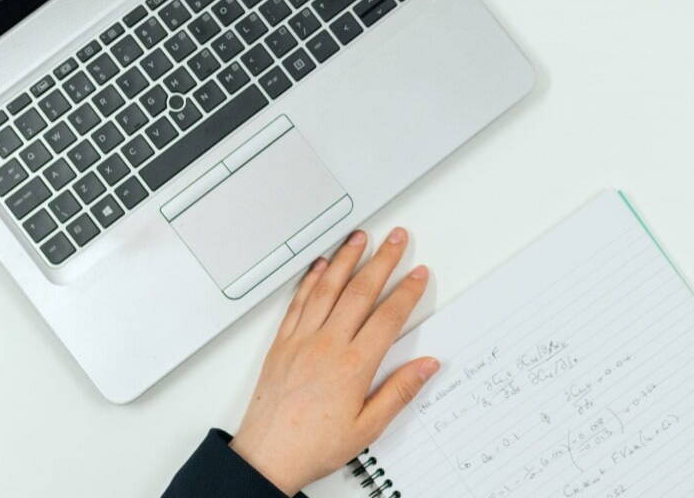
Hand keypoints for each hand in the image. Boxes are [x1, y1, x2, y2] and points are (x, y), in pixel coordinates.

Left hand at [229, 228, 440, 494]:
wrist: (268, 456)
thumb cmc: (313, 445)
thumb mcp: (368, 428)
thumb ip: (399, 392)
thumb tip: (426, 367)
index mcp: (353, 366)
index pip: (387, 317)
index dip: (406, 291)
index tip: (417, 274)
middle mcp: (327, 346)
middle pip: (360, 291)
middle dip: (382, 260)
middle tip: (396, 238)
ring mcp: (301, 340)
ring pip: (327, 288)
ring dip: (346, 258)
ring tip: (359, 238)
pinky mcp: (282, 343)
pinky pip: (298, 302)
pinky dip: (311, 280)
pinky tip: (320, 266)